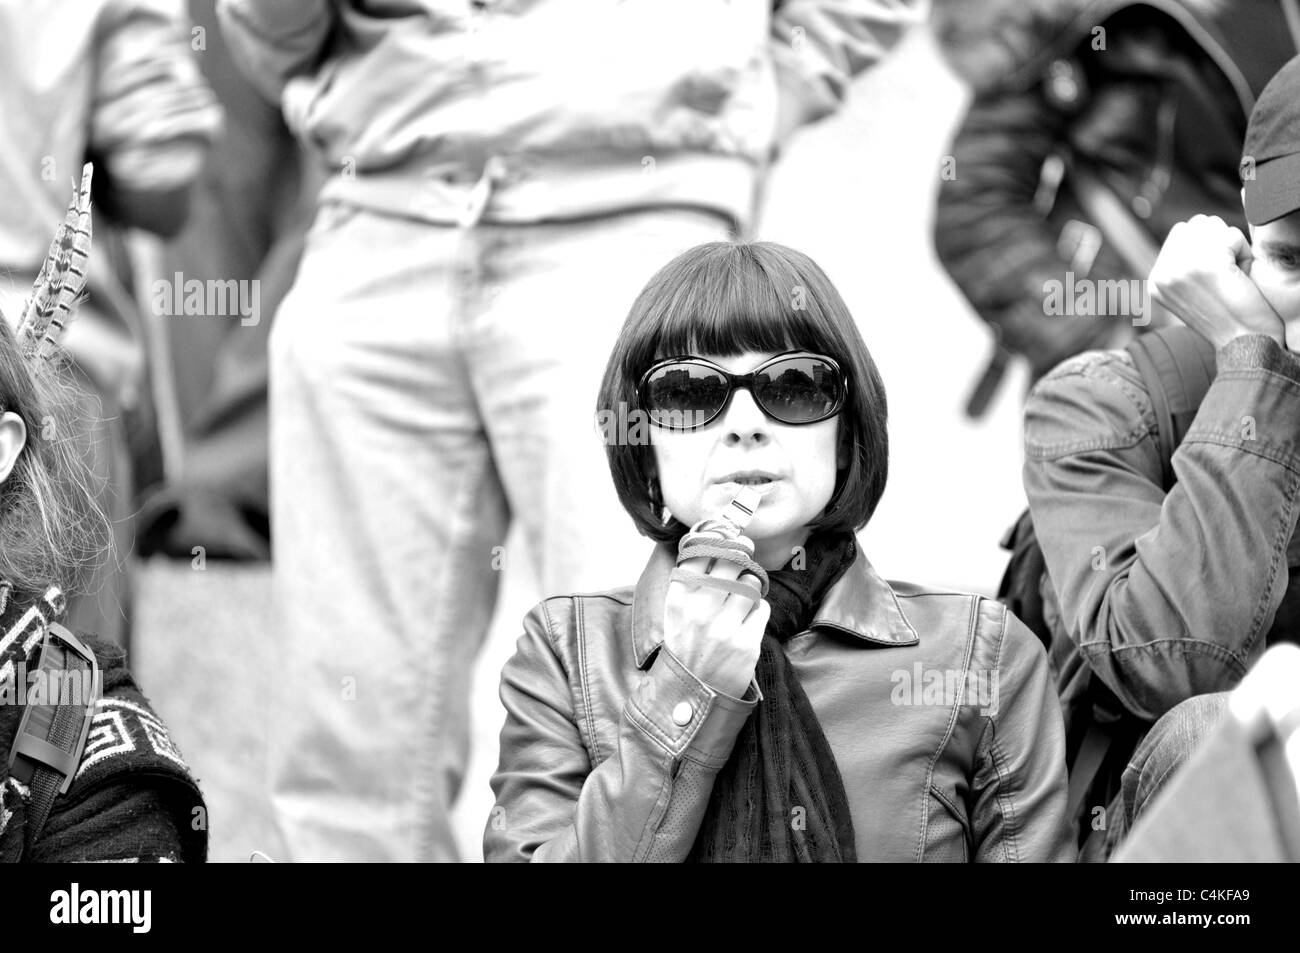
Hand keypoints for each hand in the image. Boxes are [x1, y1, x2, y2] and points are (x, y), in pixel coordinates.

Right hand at [662, 546, 769, 698]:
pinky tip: (746, 620)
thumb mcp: (676, 612)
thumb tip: (717, 538)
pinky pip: (762, 608)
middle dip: (742, 554)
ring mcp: (724, 628)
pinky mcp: (746, 644)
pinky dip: (758, 610)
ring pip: (751, 583)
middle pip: (732, 562)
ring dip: (751, 585)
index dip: (720, 539)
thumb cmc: (687, 645)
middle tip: (746, 550)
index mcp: (679, 599)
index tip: (729, 537)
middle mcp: (700, 611)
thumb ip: (691, 579)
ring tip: (743, 596)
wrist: (694, 693)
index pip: (703, 553)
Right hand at [1148, 215, 1284, 349]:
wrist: (1244, 345)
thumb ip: (1184, 264)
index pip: (1181, 232)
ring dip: (1232, 246)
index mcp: (1156, 281)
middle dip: (1219, 241)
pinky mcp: (1205, 266)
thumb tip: (1191, 229)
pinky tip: (1241, 278)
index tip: (1217, 275)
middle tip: (1227, 275)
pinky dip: (1244, 253)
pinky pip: (1231, 236)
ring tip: (1233, 276)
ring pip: (1213, 226)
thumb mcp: (1193, 292)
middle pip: (1196, 224)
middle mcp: (1161, 273)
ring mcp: (1180, 268)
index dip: (1209, 244)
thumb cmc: (1229, 319)